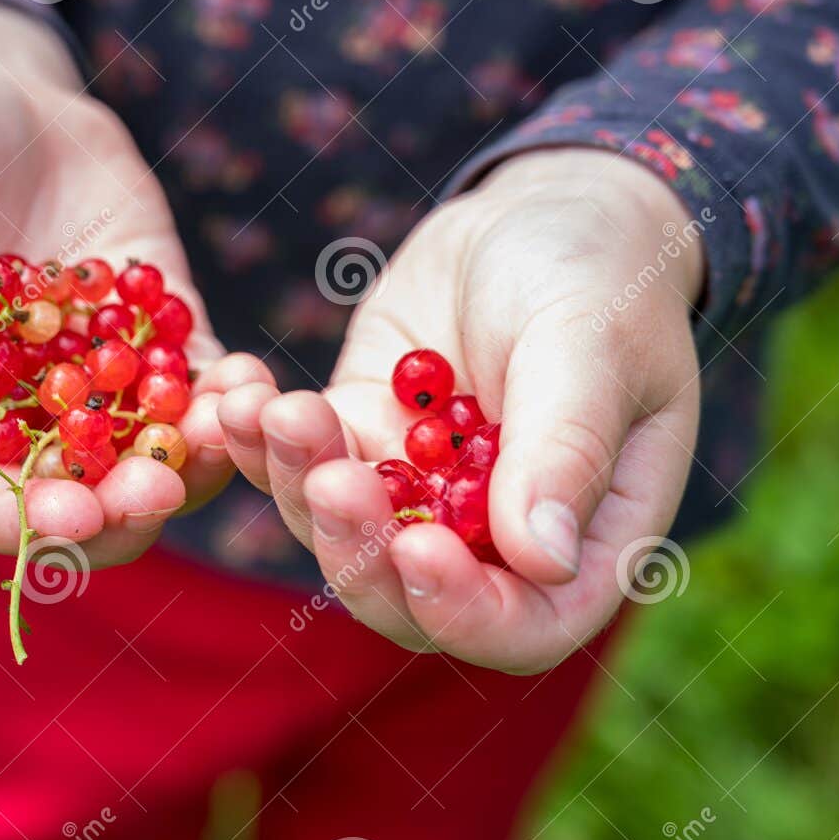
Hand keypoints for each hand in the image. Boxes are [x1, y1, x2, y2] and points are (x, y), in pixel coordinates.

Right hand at [0, 0, 266, 565]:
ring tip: (226, 434)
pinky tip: (251, 382)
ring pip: (148, 457)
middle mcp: (22, 411)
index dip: (18, 520)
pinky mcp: (157, 336)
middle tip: (161, 487)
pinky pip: (197, 389)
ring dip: (191, 464)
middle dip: (120, 510)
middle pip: (75, 499)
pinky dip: (226, 399)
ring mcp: (96, 380)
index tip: (68, 517)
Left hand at [220, 149, 703, 671]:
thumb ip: (569, 448)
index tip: (414, 549)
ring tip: (276, 411)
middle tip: (330, 477)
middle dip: (356, 548)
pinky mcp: (356, 441)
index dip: (462, 611)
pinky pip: (298, 462)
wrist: (539, 213)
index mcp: (581, 544)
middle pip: (406, 599)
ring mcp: (415, 497)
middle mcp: (490, 541)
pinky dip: (262, 436)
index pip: (521, 626)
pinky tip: (238, 392)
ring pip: (336, 532)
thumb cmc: (600, 276)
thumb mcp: (595, 344)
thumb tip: (543, 561)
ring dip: (297, 482)